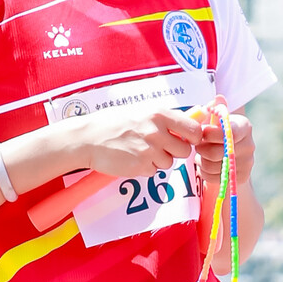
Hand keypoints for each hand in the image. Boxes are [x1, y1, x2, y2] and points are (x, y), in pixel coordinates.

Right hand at [57, 102, 203, 178]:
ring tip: (140, 150)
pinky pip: (154, 171)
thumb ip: (164, 117)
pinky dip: (146, 167)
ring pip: (169, 162)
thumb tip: (190, 120)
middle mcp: (157, 132)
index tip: (186, 139)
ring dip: (158, 160)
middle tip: (160, 147)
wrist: (88, 138)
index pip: (194, 130)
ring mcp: (149, 150)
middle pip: (184, 150)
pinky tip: (132, 158)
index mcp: (159, 114)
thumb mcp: (140, 110)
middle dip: (175, 151)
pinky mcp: (140, 166)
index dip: (193, 137)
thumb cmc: (113, 122)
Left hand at [193, 103, 254, 192]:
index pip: (229, 133)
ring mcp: (247, 163)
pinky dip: (204, 172)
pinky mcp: (241, 177)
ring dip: (200, 160)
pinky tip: (205, 164)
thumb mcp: (216, 119)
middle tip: (198, 145)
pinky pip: (214, 177)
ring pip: (212, 166)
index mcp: (244, 126)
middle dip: (201, 149)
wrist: (230, 156)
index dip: (210, 134)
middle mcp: (249, 145)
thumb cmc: (219, 133)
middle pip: (216, 152)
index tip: (202, 132)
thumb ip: (215, 109)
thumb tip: (218, 98)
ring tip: (201, 154)